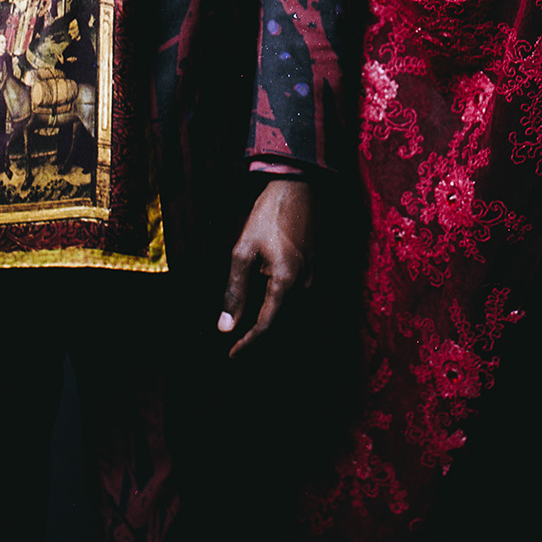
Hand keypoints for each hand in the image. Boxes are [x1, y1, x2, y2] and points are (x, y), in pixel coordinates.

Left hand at [218, 178, 316, 356]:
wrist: (299, 188)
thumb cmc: (268, 216)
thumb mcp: (243, 251)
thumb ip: (235, 291)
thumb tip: (226, 326)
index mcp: (286, 282)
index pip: (266, 325)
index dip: (247, 343)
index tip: (231, 354)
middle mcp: (304, 285)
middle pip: (281, 324)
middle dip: (258, 338)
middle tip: (236, 346)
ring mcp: (313, 278)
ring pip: (291, 314)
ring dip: (270, 325)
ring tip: (247, 330)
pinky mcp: (315, 270)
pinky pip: (298, 300)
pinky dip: (280, 310)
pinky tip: (264, 306)